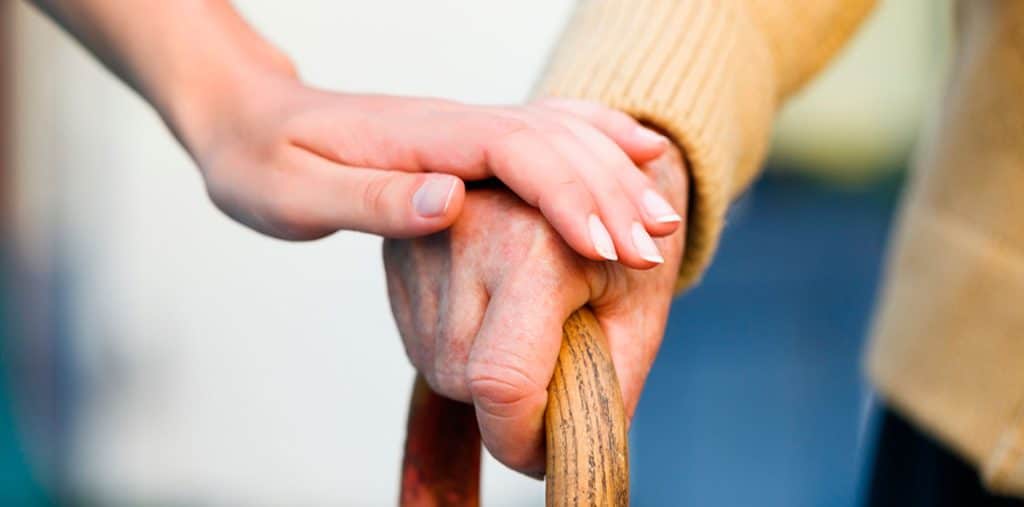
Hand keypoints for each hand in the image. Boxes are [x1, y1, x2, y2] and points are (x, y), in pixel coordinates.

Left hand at [171, 66, 677, 261]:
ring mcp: (466, 127)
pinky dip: (599, 139)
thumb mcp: (294, 194)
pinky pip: (548, 130)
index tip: (606, 246)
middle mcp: (456, 124)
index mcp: (420, 139)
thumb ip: (372, 202)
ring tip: (664, 220)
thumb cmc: (261, 163)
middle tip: (655, 249)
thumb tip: (451, 201)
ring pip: (561, 135)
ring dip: (615, 174)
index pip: (514, 153)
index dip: (566, 196)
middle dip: (609, 194)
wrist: (247, 117)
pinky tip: (638, 151)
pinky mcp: (469, 140)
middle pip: (553, 143)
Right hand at [384, 145, 687, 475]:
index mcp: (534, 243)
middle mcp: (462, 229)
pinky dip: (462, 347)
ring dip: (483, 375)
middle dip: (512, 403)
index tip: (546, 454)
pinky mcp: (397, 249)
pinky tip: (495, 310)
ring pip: (439, 366)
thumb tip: (563, 454)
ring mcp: (421, 236)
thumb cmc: (624, 241)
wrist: (590, 167)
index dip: (521, 438)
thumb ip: (605, 390)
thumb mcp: (637, 315)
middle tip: (557, 364)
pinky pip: (422, 339)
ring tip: (529, 324)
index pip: (502, 379)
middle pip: (466, 380)